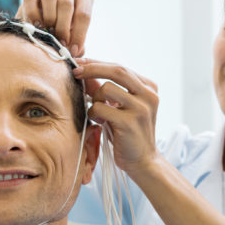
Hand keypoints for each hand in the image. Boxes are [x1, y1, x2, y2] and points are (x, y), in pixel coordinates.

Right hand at [16, 0, 92, 56]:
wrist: (46, 23)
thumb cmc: (66, 29)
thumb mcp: (75, 34)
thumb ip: (77, 44)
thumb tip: (74, 54)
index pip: (83, 14)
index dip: (78, 35)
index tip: (73, 51)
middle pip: (66, 3)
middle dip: (62, 27)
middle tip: (60, 43)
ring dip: (48, 17)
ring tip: (47, 33)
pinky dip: (32, 15)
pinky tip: (35, 27)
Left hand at [73, 59, 159, 177]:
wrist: (143, 161)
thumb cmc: (128, 134)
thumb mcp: (120, 108)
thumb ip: (107, 91)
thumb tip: (85, 73)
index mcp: (149, 88)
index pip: (120, 68)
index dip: (97, 63)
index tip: (79, 63)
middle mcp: (149, 95)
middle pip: (117, 71)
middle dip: (92, 68)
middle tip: (75, 72)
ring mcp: (141, 108)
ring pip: (106, 89)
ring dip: (94, 100)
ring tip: (97, 113)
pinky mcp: (130, 122)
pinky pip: (101, 108)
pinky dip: (93, 113)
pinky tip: (99, 122)